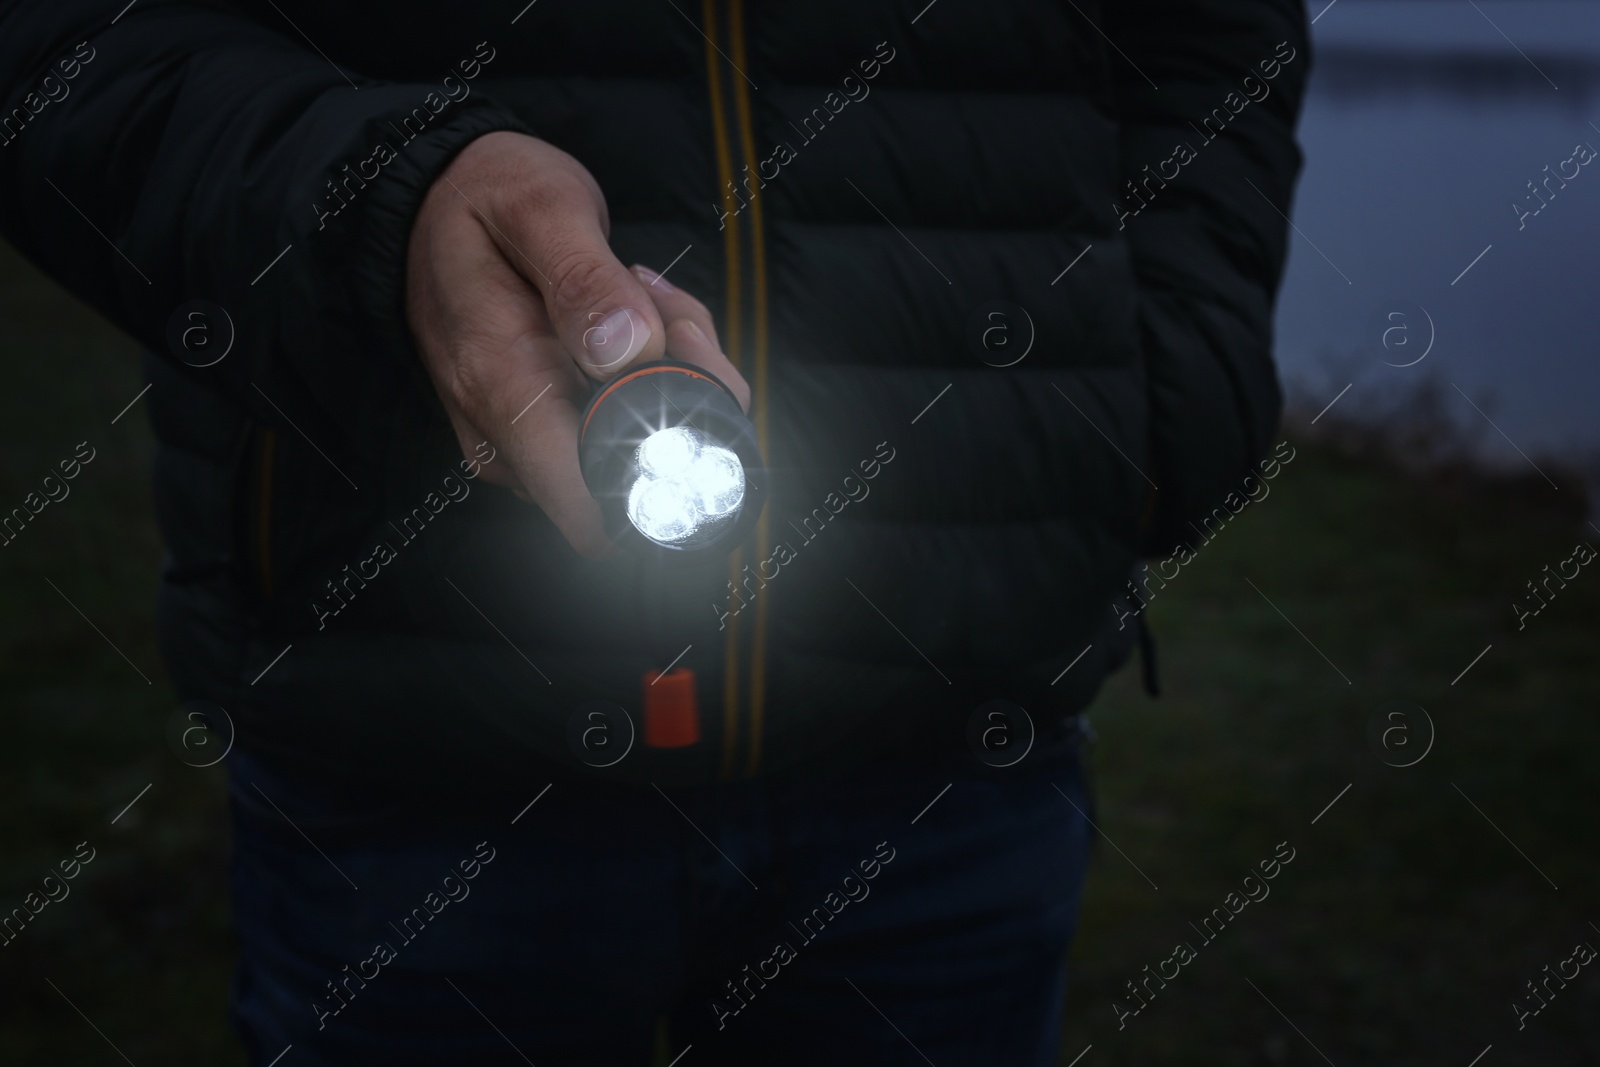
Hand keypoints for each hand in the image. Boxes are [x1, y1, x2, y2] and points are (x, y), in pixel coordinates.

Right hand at [405, 131, 748, 557]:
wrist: (428, 201)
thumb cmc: (487, 196)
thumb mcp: (541, 207)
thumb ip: (586, 279)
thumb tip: (630, 353)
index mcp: (504, 386)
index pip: (589, 505)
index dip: (665, 459)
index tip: (686, 367)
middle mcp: (506, 435)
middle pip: (632, 474)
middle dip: (681, 395)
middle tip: (669, 311)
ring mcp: (520, 441)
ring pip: (634, 446)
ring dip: (669, 376)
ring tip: (641, 297)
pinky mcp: (536, 432)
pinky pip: (616, 426)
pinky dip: (647, 374)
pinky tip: (630, 320)